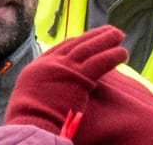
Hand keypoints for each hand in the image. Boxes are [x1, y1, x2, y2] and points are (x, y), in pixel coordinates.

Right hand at [8, 25, 152, 143]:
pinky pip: (99, 62)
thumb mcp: (30, 96)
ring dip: (106, 40)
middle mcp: (52, 63)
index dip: (78, 42)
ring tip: (119, 34)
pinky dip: (112, 55)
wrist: (32, 122)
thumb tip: (48, 92)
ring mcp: (65, 68)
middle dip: (94, 36)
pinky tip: (122, 52)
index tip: (88, 38)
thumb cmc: (30, 118)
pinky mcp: (79, 78)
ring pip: (89, 49)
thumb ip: (43, 87)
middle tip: (108, 31)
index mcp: (39, 66)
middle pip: (77, 44)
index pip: (61, 49)